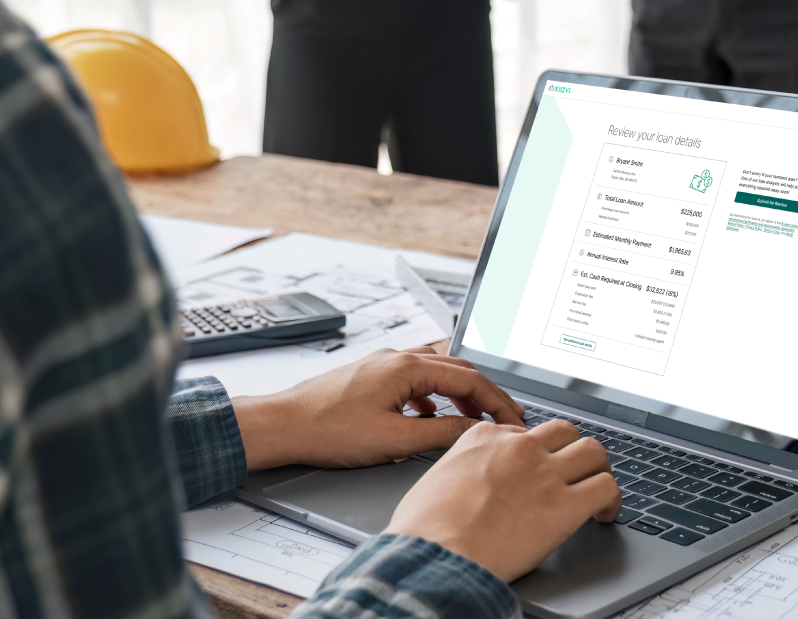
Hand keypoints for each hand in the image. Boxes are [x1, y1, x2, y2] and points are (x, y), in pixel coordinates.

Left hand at [231, 347, 524, 469]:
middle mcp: (397, 357)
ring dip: (459, 391)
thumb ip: (439, 433)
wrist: (283, 424)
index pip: (469, 379)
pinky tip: (428, 415)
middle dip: (485, 392)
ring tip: (473, 416)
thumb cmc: (328, 430)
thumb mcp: (394, 439)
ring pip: (436, 370)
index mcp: (407, 367)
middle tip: (505, 414)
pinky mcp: (371, 375)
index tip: (514, 418)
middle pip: (457, 368)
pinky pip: (414, 377)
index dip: (497, 400)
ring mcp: (383, 363)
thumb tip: (472, 430)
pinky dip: (433, 394)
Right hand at [385, 419, 621, 581]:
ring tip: (595, 490)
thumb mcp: (434, 480)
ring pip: (593, 452)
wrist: (435, 553)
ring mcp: (545, 473)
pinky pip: (606, 487)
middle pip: (564, 432)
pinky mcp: (566, 505)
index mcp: (484, 438)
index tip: (535, 470)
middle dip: (571, 451)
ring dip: (597, 470)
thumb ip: (459, 471)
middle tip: (572, 473)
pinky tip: (604, 514)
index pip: (522, 432)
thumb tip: (465, 485)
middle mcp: (519, 447)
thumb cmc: (424, 529)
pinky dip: (612, 500)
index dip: (533, 454)